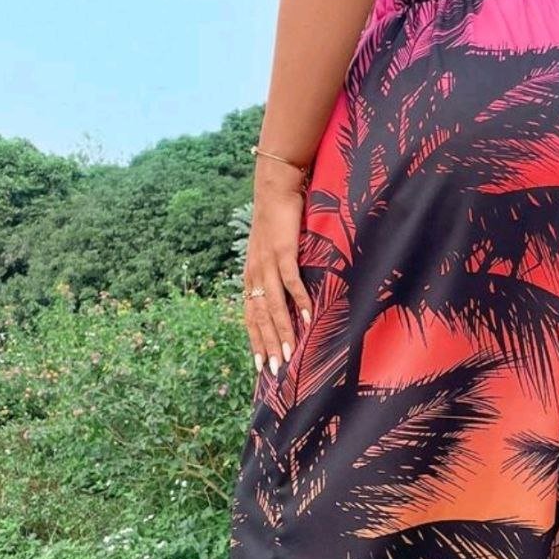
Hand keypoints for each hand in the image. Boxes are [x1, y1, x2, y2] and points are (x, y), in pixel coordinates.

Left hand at [242, 156, 311, 375]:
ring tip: (290, 353)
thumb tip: (287, 300)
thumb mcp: (271, 253)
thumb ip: (275, 276)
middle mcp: (254, 273)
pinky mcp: (283, 251)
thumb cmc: (277, 222)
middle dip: (266, 345)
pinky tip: (307, 317)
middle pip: (258, 317)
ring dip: (281, 331)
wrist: (275, 188)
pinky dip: (298, 300)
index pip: (250, 316)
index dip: (255, 341)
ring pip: (272, 305)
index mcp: (250, 276)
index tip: (259, 366)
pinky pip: (290, 281)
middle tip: (273, 371)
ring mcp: (267, 263)